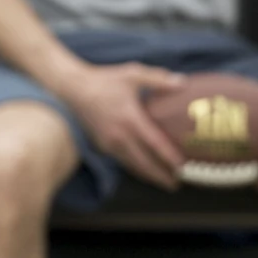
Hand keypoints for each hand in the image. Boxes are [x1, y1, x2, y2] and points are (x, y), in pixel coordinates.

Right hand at [60, 62, 185, 189]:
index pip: (155, 143)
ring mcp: (110, 143)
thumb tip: (183, 83)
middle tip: (177, 184)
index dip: (170, 157)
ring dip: (149, 175)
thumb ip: (159, 79)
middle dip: (161, 176)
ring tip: (164, 181)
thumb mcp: (133, 73)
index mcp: (130, 119)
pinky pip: (123, 160)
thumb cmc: (105, 80)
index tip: (183, 167)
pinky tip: (145, 168)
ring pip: (133, 165)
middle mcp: (120, 136)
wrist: (73, 89)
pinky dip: (136, 167)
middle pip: (144, 163)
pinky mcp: (103, 146)